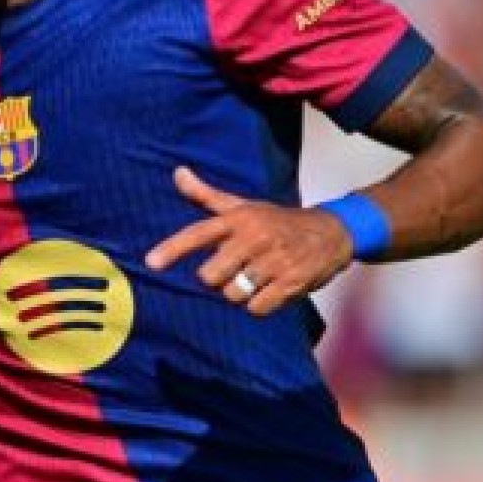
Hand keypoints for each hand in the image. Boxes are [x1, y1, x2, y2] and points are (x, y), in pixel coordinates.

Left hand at [143, 166, 354, 314]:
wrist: (332, 232)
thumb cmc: (276, 221)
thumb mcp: (243, 205)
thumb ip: (206, 195)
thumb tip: (177, 172)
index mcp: (238, 219)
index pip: (198, 233)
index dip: (172, 249)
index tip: (150, 264)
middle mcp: (254, 238)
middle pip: (210, 277)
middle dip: (216, 280)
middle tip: (232, 270)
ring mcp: (274, 262)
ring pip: (233, 295)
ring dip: (238, 294)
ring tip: (254, 278)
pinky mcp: (292, 283)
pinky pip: (257, 309)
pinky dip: (258, 305)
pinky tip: (270, 290)